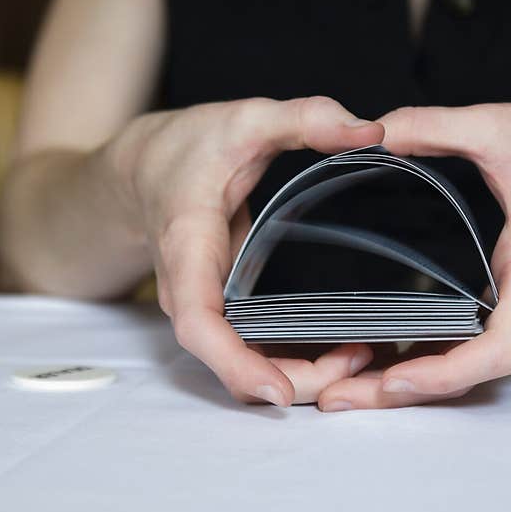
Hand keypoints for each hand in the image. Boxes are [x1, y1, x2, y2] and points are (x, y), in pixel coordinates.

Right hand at [103, 96, 382, 404]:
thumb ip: (305, 118)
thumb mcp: (245, 119)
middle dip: (295, 378)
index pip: (198, 324)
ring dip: (301, 375)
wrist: (140, 172)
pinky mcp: (221, 314)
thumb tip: (370, 129)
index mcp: (187, 249)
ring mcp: (204, 310)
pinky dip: (294, 361)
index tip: (280, 393)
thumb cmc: (186, 148)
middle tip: (361, 360)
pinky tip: (341, 348)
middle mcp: (190, 294)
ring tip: (362, 355)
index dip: (236, 365)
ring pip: (245, 368)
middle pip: (232, 363)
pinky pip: (253, 354)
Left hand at [317, 101, 510, 409]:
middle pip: (476, 371)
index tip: (391, 379)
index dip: (445, 374)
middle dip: (408, 390)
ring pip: (479, 365)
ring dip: (421, 380)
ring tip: (353, 383)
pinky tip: (396, 353)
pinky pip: (486, 345)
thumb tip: (374, 131)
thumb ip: (433, 126)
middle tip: (338, 398)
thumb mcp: (501, 125)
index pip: (499, 349)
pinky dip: (442, 357)